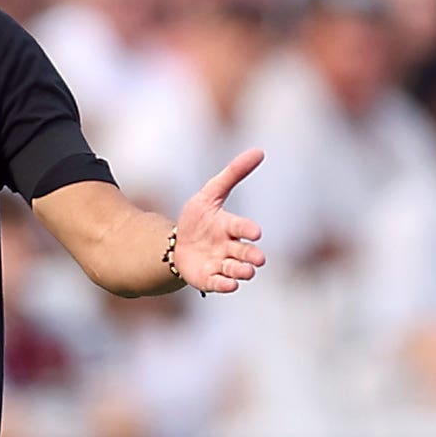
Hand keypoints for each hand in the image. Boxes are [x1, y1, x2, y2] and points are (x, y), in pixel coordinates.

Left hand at [171, 150, 267, 294]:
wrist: (176, 245)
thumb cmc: (198, 219)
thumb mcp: (210, 193)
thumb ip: (233, 173)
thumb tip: (259, 151)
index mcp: (230, 227)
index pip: (241, 227)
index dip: (247, 229)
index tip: (256, 232)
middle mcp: (229, 247)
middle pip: (243, 252)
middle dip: (251, 255)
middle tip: (258, 259)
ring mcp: (220, 264)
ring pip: (235, 269)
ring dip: (242, 271)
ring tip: (247, 272)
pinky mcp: (209, 279)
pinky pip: (219, 283)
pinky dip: (225, 285)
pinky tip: (230, 285)